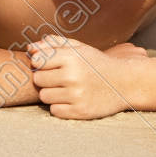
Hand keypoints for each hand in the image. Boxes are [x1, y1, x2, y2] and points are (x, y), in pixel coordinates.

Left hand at [26, 35, 141, 119]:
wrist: (125, 83)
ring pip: (44, 96)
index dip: (40, 63)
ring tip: (65, 89)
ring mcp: (76, 95)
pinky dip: (60, 106)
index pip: (37, 61)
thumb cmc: (97, 64)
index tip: (49, 65)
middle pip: (38, 80)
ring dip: (51, 93)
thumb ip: (55, 44)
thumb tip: (30, 48)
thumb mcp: (80, 49)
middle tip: (59, 78)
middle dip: (45, 79)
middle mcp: (73, 76)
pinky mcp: (80, 111)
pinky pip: (54, 110)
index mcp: (72, 57)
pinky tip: (71, 100)